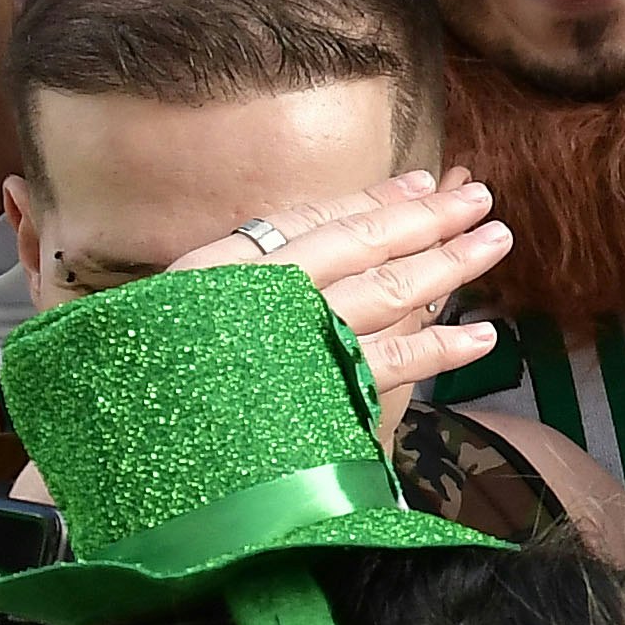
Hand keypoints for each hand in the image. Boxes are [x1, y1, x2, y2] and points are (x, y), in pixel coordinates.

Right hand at [171, 171, 507, 395]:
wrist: (126, 441)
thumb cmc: (141, 380)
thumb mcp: (178, 311)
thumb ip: (233, 286)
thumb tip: (290, 266)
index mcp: (225, 266)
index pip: (313, 219)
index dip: (372, 200)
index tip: (421, 183)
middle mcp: (264, 290)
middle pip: (363, 244)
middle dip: (427, 220)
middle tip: (482, 200)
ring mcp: (294, 337)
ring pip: (388, 290)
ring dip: (448, 264)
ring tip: (498, 241)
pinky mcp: (318, 389)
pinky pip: (393, 362)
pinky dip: (440, 347)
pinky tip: (482, 336)